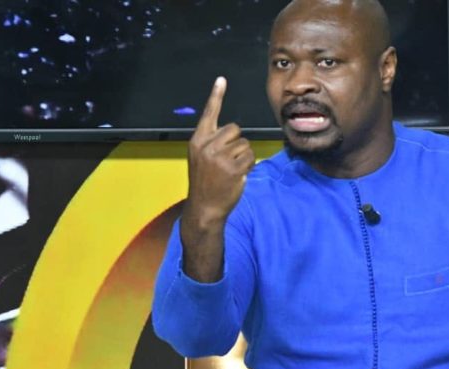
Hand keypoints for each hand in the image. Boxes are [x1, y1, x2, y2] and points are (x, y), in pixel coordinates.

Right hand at [185, 77, 254, 227]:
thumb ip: (211, 143)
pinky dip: (248, 166)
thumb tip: (230, 132)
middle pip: (235, 129)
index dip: (216, 96)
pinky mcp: (233, 168)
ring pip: (245, 144)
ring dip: (244, 156)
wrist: (205, 208)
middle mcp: (207, 146)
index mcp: (198, 141)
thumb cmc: (205, 183)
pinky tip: (238, 175)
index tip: (222, 80)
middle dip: (236, 143)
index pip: (209, 114)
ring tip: (231, 170)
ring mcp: (220, 157)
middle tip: (227, 160)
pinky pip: (251, 157)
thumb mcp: (200, 158)